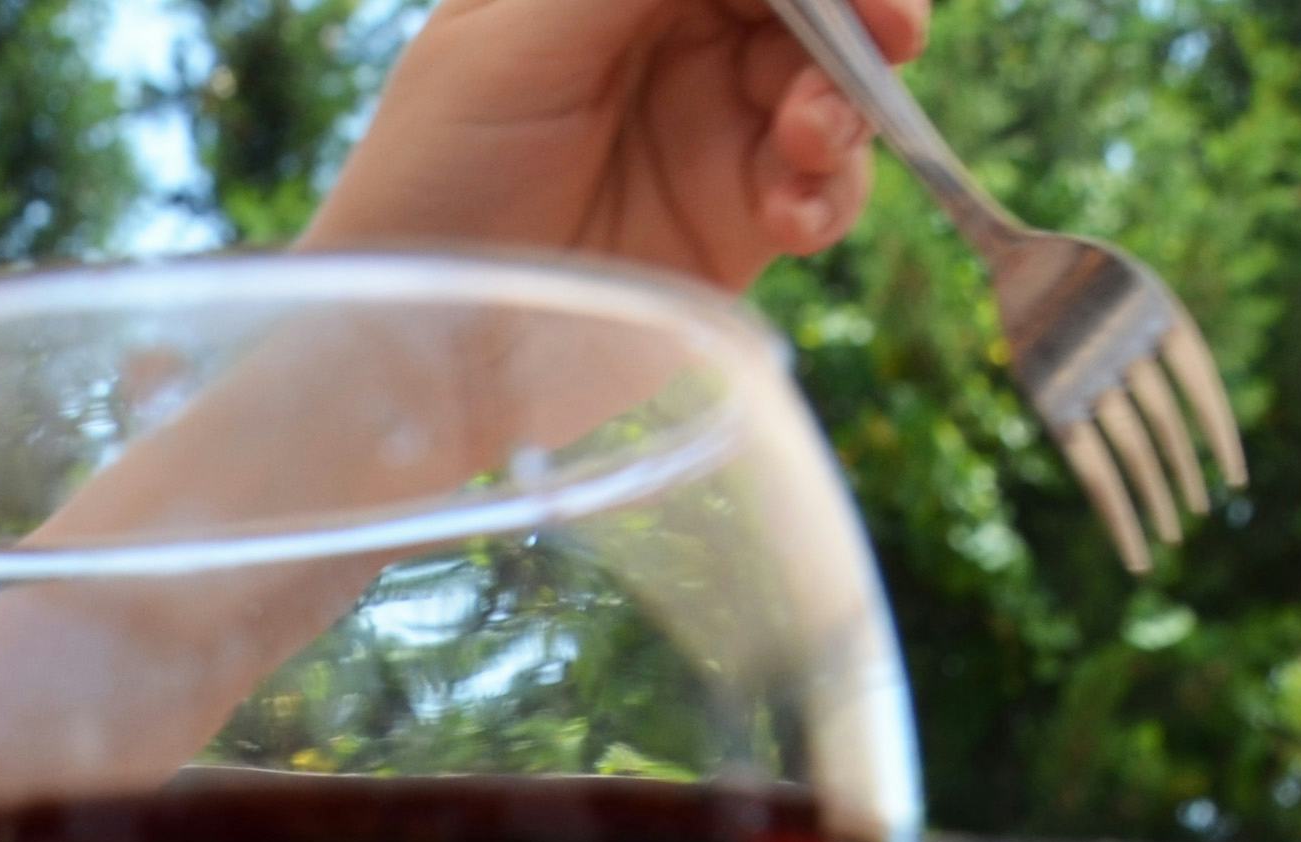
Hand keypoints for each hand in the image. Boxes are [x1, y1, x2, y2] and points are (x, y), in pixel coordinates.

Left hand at [306, 0, 924, 294]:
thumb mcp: (514, 43)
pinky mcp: (733, 220)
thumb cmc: (429, 178)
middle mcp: (671, 40)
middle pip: (808, 4)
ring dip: (844, 107)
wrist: (412, 349)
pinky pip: (824, 185)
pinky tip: (792, 220)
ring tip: (804, 147)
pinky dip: (830, 193)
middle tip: (888, 45)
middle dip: (860, 16)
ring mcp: (710, 127)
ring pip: (832, 85)